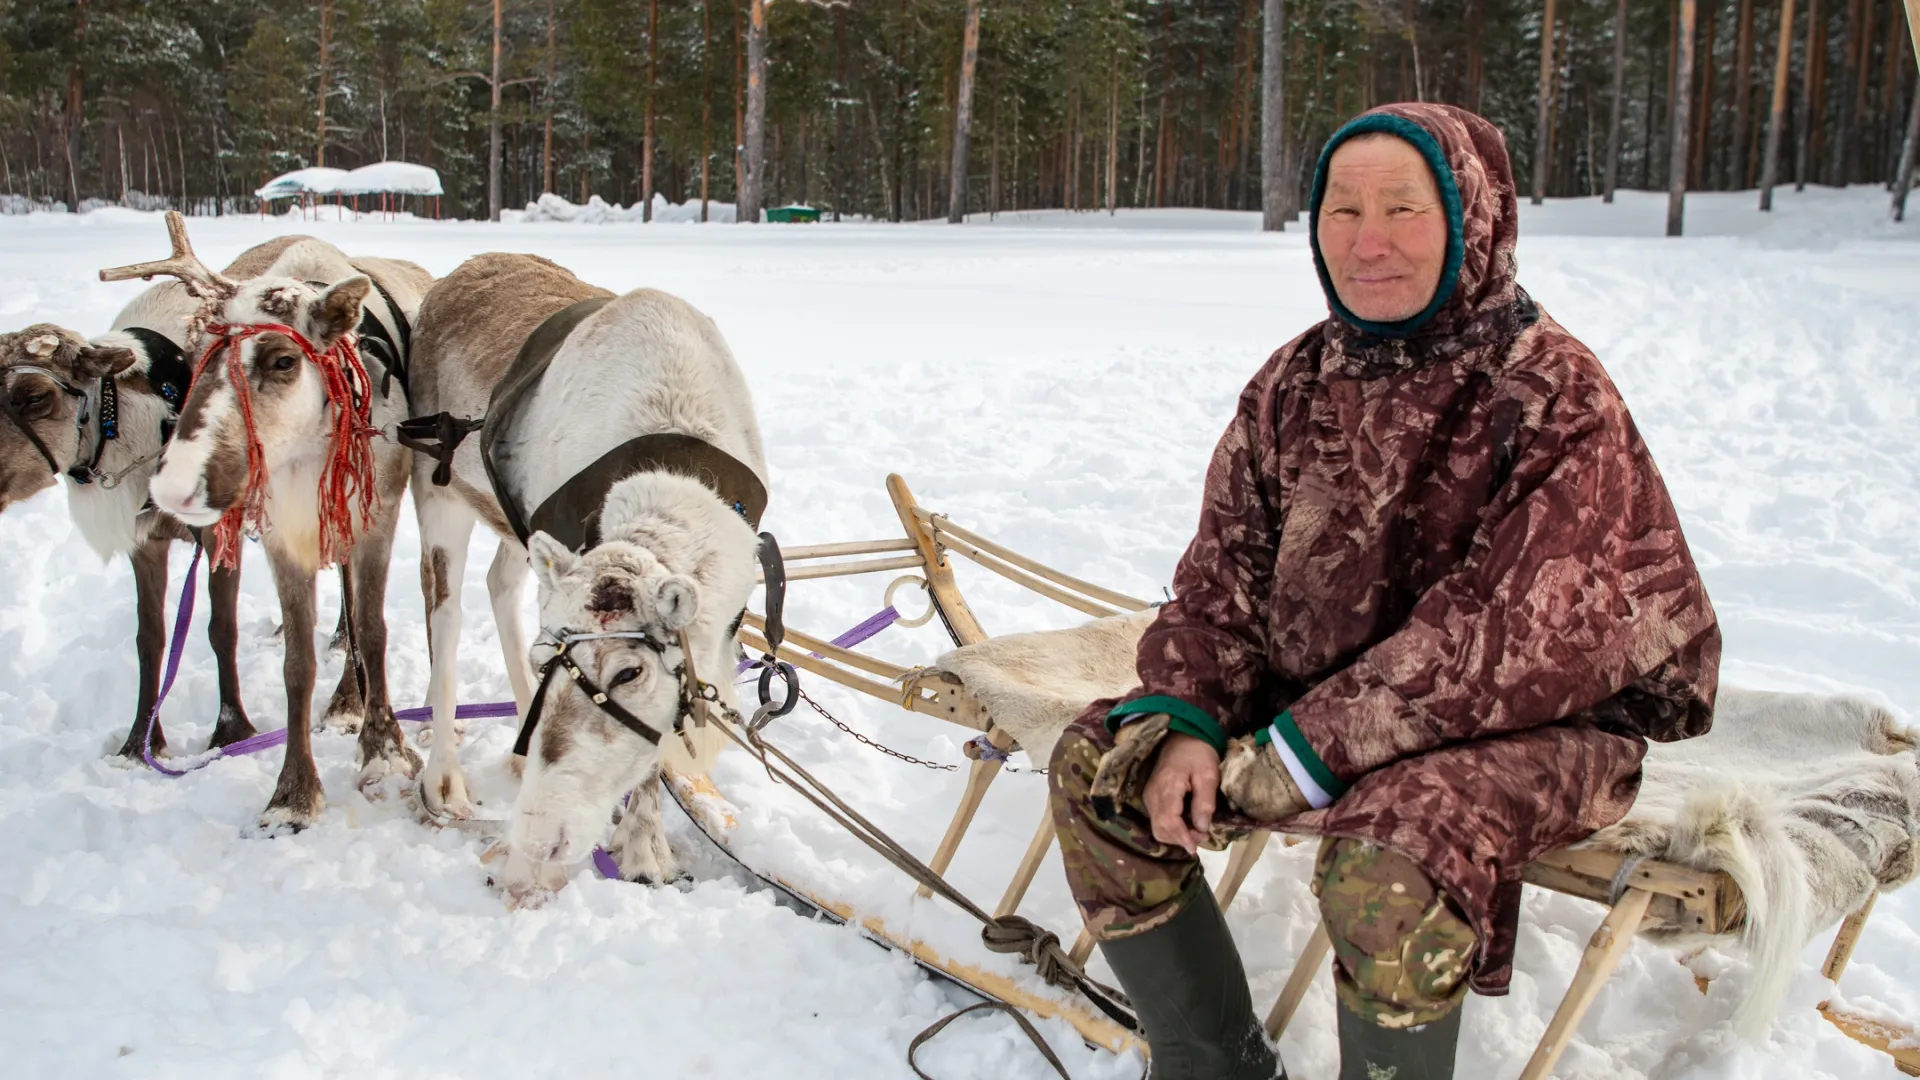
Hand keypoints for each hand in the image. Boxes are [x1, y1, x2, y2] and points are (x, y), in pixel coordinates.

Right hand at [1144, 733, 1220, 854]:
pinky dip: (1170, 827)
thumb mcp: (1208, 775)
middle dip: (1180, 838)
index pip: (1169, 821)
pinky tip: (1186, 823)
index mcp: (1167, 787)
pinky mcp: (1151, 795)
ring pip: (1156, 826)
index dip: (1182, 838)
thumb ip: (1204, 802)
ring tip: (1196, 830)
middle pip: (1159, 828)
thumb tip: (1202, 828)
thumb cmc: (1198, 753)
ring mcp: (1149, 794)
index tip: (1196, 848)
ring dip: (1175, 834)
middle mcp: (1153, 793)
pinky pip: (1157, 818)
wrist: (1182, 735)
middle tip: (1202, 835)